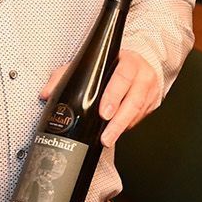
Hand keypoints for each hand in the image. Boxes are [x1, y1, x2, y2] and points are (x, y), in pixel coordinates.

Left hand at [38, 50, 159, 145]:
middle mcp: (143, 75)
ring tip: (107, 139)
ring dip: (122, 128)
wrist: (139, 63)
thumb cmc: (113, 64)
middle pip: (134, 101)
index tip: (103, 113)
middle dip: (118, 122)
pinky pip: (141, 117)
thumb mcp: (90, 64)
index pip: (123, 77)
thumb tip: (47, 93)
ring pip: (138, 112)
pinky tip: (117, 130)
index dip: (113, 96)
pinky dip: (128, 125)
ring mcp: (150, 90)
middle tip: (106, 137)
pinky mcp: (153, 103)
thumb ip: (66, 75)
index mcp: (128, 62)